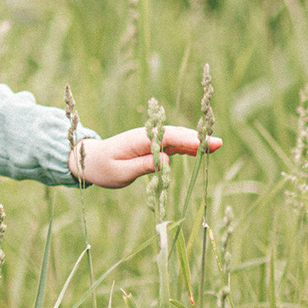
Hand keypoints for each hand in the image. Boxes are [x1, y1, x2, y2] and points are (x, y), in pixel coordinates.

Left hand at [70, 124, 219, 186]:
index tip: (204, 143)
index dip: (187, 140)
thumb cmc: (102, 168)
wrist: (89, 161)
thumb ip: (142, 166)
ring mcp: (150, 140)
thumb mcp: (120, 172)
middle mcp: (147, 136)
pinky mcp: (151, 146)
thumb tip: (166, 160)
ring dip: (195, 142)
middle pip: (176, 135)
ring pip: (177, 139)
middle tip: (219, 143)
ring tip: (216, 146)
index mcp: (139, 139)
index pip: (167, 138)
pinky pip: (172, 145)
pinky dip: (187, 146)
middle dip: (197, 139)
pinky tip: (201, 151)